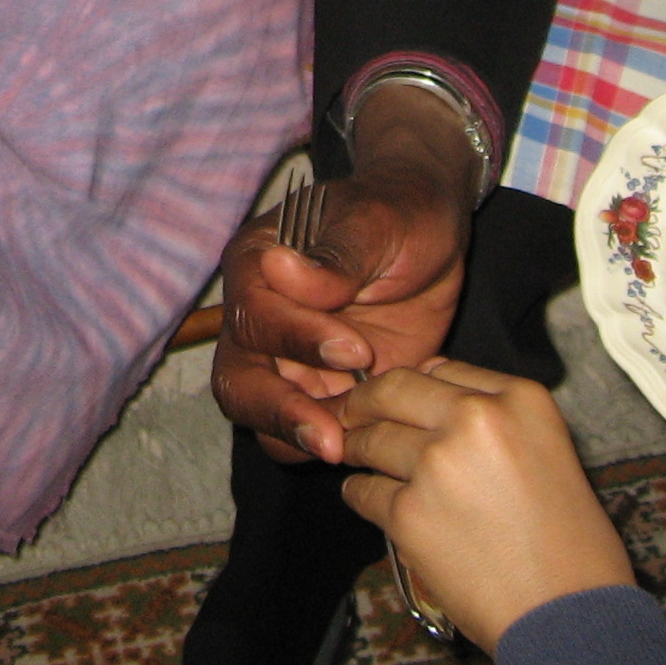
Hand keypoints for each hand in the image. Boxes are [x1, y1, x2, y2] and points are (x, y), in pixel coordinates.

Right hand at [210, 90, 476, 464]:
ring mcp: (282, 359)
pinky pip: (300, 431)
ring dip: (297, 436)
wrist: (428, 235)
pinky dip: (323, 443)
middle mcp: (256, 316)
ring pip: (259, 413)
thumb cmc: (398, 214)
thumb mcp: (378, 223)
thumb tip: (280, 271)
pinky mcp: (315, 390)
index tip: (356, 352)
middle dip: (278, 411)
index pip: (255, 315)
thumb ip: (335, 255)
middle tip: (330, 437)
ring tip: (347, 450)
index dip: (298, 340)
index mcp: (255, 264)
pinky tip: (365, 445)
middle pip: (237, 378)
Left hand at [336, 361, 633, 653]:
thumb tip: (437, 391)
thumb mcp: (552, 452)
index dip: (413, 387)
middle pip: (394, 389)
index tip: (397, 398)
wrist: (569, 618)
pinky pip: (363, 491)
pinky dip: (360, 495)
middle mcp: (476, 419)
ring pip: (370, 439)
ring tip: (354, 458)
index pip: (442, 369)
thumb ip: (499, 417)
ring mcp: (437, 464)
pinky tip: (367, 499)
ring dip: (358, 450)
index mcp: (520, 399)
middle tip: (349, 414)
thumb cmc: (570, 547)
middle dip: (363, 403)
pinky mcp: (409, 513)